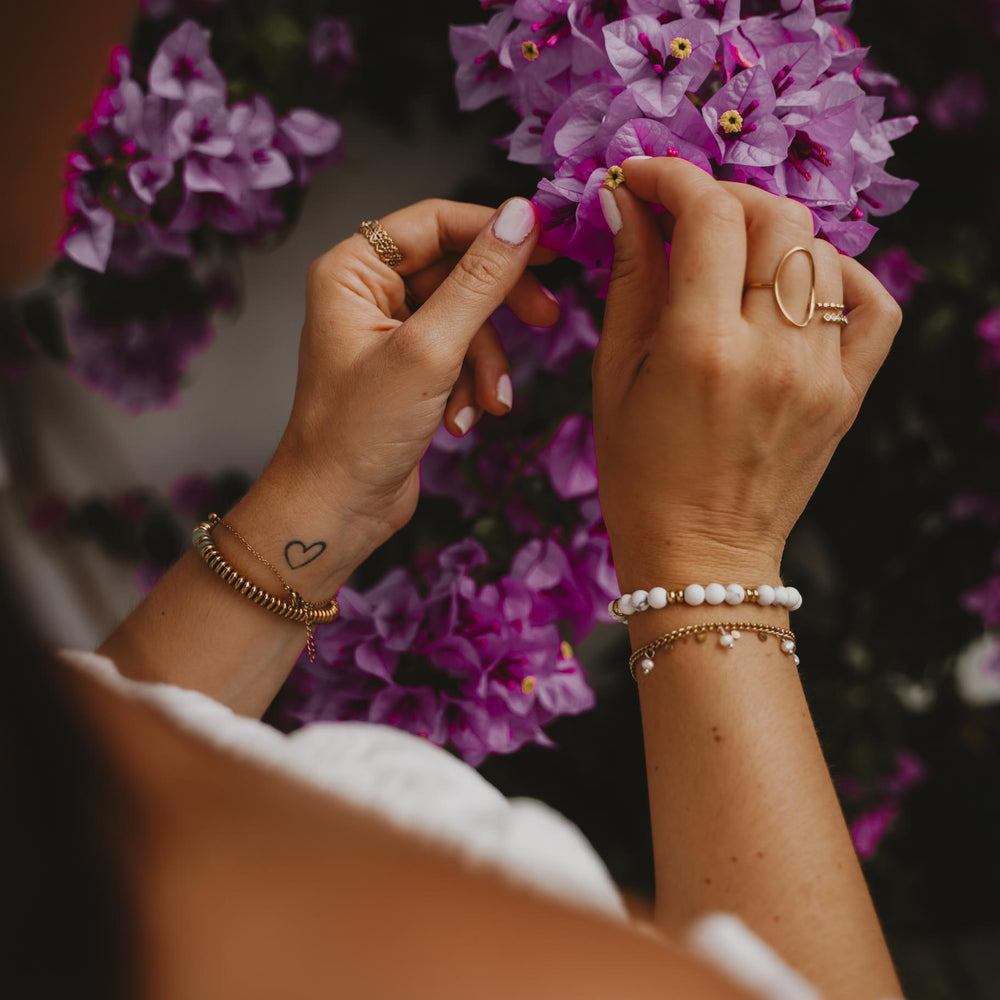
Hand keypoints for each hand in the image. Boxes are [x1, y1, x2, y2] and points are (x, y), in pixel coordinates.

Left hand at [263, 197, 556, 585]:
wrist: (337, 509)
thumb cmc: (358, 434)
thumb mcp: (430, 351)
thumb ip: (480, 281)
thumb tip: (521, 219)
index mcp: (353, 271)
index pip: (436, 222)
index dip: (496, 231)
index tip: (551, 247)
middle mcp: (368, 293)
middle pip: (457, 270)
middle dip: (499, 307)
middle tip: (545, 319)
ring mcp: (388, 332)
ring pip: (465, 318)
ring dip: (485, 362)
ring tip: (488, 402)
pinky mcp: (407, 369)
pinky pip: (458, 354)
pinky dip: (470, 384)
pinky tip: (464, 418)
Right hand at [593, 157, 901, 587]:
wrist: (700, 555)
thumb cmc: (638, 474)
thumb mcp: (615, 376)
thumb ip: (627, 281)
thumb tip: (625, 204)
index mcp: (701, 347)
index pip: (707, 215)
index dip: (670, 177)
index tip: (642, 177)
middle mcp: (771, 351)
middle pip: (772, 218)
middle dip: (722, 198)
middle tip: (686, 217)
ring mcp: (819, 372)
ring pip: (820, 250)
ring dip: (771, 234)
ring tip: (734, 258)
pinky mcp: (848, 392)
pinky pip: (874, 304)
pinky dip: (843, 275)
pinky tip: (802, 285)